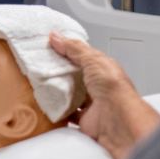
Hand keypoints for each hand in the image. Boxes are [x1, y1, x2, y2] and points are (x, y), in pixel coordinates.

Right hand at [49, 32, 159, 158]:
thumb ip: (74, 49)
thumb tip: (56, 37)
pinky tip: (49, 102)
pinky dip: (58, 109)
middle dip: (60, 71)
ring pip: (71, 94)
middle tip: (42, 64)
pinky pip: (68, 113)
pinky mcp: (84, 120)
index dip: (68, 52)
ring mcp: (92, 104)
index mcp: (104, 70)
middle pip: (75, 76)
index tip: (50, 46)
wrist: (117, 121)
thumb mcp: (93, 59)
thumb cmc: (114, 89)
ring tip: (42, 82)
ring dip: (58, 90)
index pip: (83, 58)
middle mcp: (99, 87)